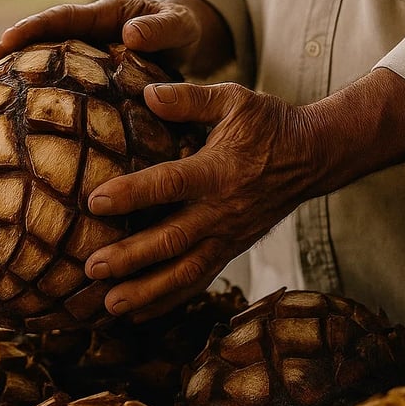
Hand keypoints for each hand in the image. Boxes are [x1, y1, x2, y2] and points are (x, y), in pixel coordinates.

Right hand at [0, 0, 212, 72]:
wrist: (188, 39)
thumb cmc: (183, 28)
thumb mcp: (179, 25)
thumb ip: (161, 29)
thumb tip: (129, 35)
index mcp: (106, 14)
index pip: (64, 17)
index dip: (35, 26)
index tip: (8, 37)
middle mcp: (89, 31)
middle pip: (43, 36)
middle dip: (11, 46)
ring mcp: (87, 52)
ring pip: (46, 58)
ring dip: (19, 68)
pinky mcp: (90, 73)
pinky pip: (61, 78)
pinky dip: (40, 88)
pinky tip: (21, 108)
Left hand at [84, 80, 323, 319]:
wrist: (313, 157)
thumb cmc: (269, 124)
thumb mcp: (234, 100)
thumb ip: (189, 98)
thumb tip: (147, 93)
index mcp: (218, 171)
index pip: (169, 185)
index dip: (132, 194)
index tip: (94, 202)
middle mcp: (222, 210)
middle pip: (173, 241)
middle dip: (131, 258)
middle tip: (91, 269)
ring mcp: (228, 236)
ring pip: (185, 272)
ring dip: (147, 291)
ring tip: (110, 305)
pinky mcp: (231, 249)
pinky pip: (199, 280)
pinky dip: (169, 300)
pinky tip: (139, 312)